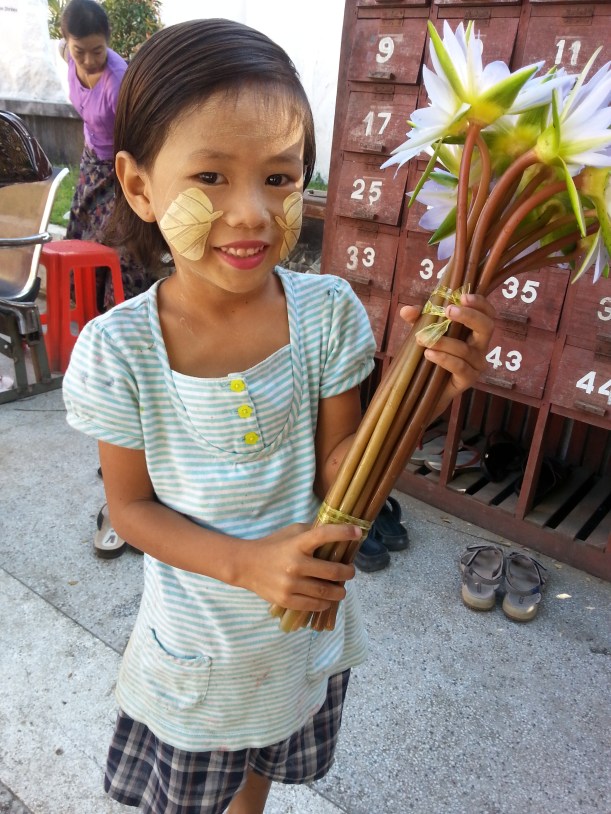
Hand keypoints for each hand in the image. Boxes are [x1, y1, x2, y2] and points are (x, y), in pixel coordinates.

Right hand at [239, 521, 360, 611]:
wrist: (246, 565)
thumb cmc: (272, 545)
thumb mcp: (291, 532)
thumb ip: (312, 532)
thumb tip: (338, 531)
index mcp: (297, 544)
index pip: (324, 535)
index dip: (343, 533)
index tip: (358, 532)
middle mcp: (295, 564)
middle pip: (333, 571)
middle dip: (348, 572)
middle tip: (350, 571)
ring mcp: (291, 584)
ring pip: (326, 592)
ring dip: (340, 591)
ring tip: (341, 588)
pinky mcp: (286, 600)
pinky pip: (314, 605)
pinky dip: (325, 603)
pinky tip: (327, 599)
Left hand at [401, 292, 494, 402]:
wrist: (427, 386)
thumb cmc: (432, 353)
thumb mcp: (425, 332)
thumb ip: (418, 320)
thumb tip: (406, 310)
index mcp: (474, 330)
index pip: (487, 312)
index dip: (479, 302)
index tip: (462, 296)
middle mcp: (480, 345)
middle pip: (487, 326)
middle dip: (469, 316)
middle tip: (448, 311)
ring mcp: (477, 363)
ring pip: (466, 349)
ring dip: (444, 341)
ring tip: (423, 339)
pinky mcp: (469, 378)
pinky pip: (460, 367)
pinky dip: (444, 359)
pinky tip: (428, 354)